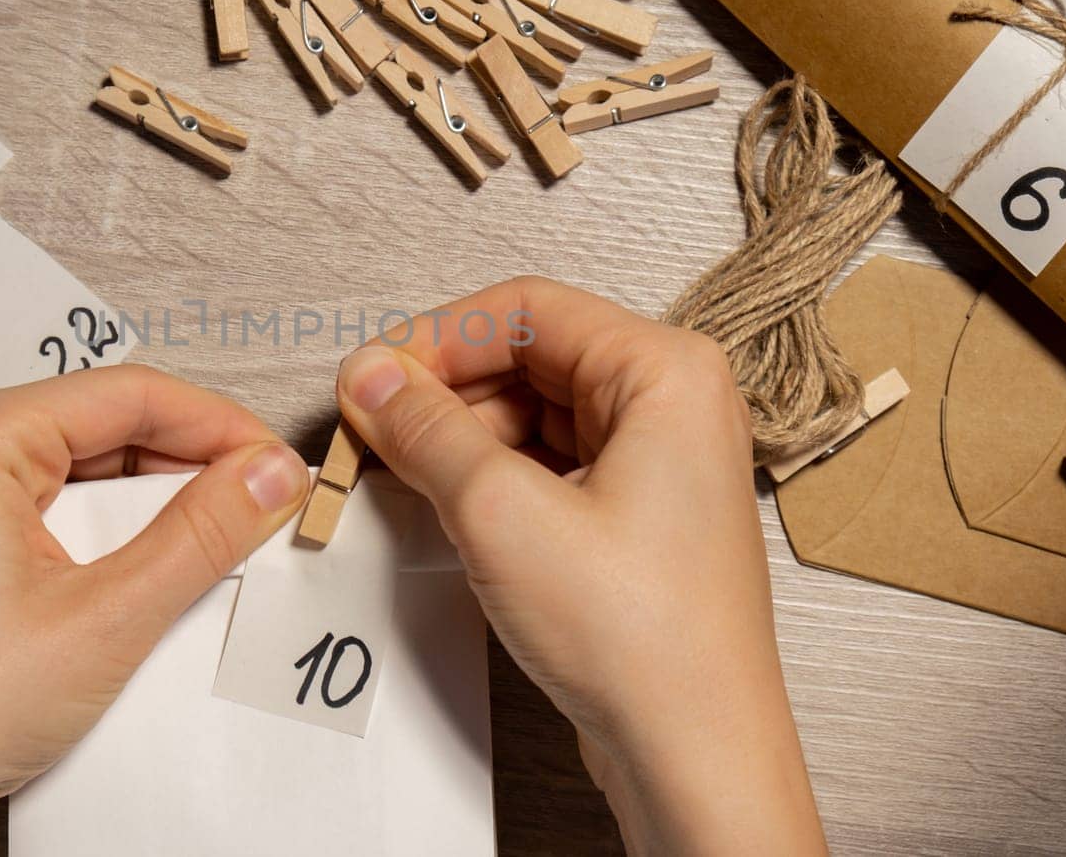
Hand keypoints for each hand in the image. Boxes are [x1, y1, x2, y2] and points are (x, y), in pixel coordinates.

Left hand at [0, 366, 309, 855]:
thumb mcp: (107, 618)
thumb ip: (201, 535)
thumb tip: (271, 474)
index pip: (130, 395)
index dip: (219, 425)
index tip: (282, 466)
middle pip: (112, 423)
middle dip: (196, 463)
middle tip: (269, 503)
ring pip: (93, 465)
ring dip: (163, 500)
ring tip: (229, 536)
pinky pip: (64, 503)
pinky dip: (122, 529)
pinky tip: (167, 562)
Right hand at [334, 277, 825, 856]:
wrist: (695, 754)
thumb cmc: (644, 640)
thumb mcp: (503, 513)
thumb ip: (426, 429)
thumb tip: (372, 377)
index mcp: (666, 373)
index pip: (526, 310)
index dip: (435, 337)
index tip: (371, 375)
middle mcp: (672, 405)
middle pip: (527, 358)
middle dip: (442, 391)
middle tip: (370, 425)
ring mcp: (657, 462)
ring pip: (532, 413)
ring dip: (459, 436)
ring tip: (398, 471)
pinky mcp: (634, 514)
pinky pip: (547, 463)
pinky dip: (489, 475)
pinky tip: (444, 502)